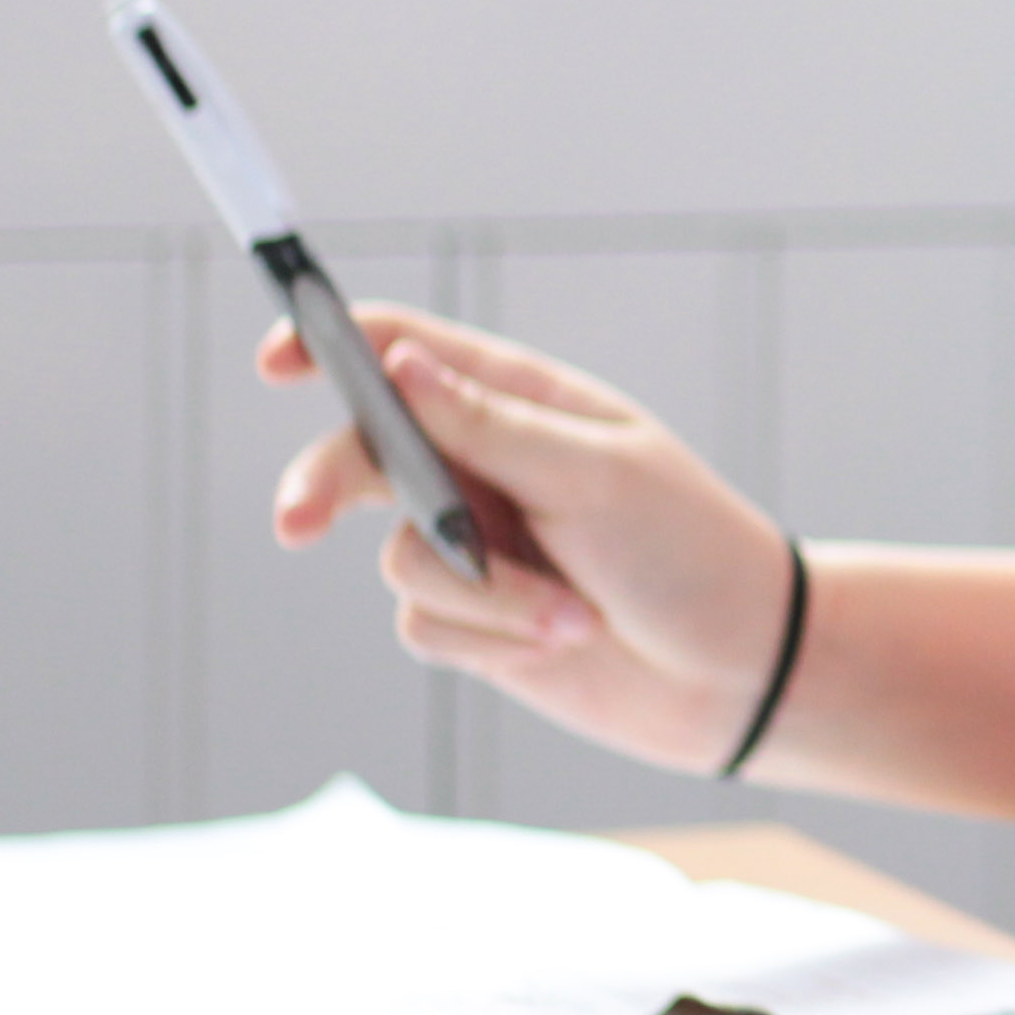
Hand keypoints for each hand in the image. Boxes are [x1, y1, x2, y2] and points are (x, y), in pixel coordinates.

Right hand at [264, 307, 796, 770]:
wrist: (738, 669)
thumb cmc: (688, 550)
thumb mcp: (597, 476)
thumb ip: (489, 428)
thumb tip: (398, 367)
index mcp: (523, 403)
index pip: (405, 351)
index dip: (331, 345)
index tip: (277, 361)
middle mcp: (485, 466)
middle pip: (362, 454)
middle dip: (327, 486)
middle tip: (298, 524)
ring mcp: (474, 542)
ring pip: (400, 558)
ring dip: (484, 595)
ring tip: (572, 613)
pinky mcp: (474, 619)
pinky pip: (424, 625)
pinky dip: (490, 638)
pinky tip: (564, 640)